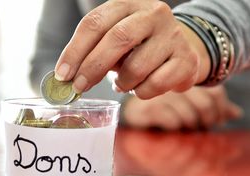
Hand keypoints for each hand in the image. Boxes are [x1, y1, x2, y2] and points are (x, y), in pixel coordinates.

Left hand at [54, 0, 210, 98]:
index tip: (62, 74)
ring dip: (122, 82)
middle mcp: (153, 13)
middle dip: (93, 67)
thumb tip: (68, 78)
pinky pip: (155, 83)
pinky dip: (141, 92)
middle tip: (79, 87)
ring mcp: (173, 35)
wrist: (181, 49)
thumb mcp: (116, 40)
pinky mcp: (186, 59)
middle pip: (117, 39)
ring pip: (136, 67)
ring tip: (123, 82)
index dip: (75, 50)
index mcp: (129, 3)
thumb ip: (94, 51)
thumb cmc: (140, 46)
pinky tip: (141, 86)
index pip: (95, 22)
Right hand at [122, 85, 242, 129]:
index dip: (220, 111)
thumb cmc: (167, 106)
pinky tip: (169, 126)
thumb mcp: (192, 104)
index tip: (216, 122)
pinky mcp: (149, 107)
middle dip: (206, 122)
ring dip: (189, 127)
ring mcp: (162, 93)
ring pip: (189, 116)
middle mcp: (177, 81)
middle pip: (205, 105)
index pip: (217, 93)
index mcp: (190, 76)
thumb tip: (237, 114)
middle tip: (200, 128)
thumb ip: (215, 107)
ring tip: (183, 127)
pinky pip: (173, 122)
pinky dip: (174, 128)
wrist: (134, 109)